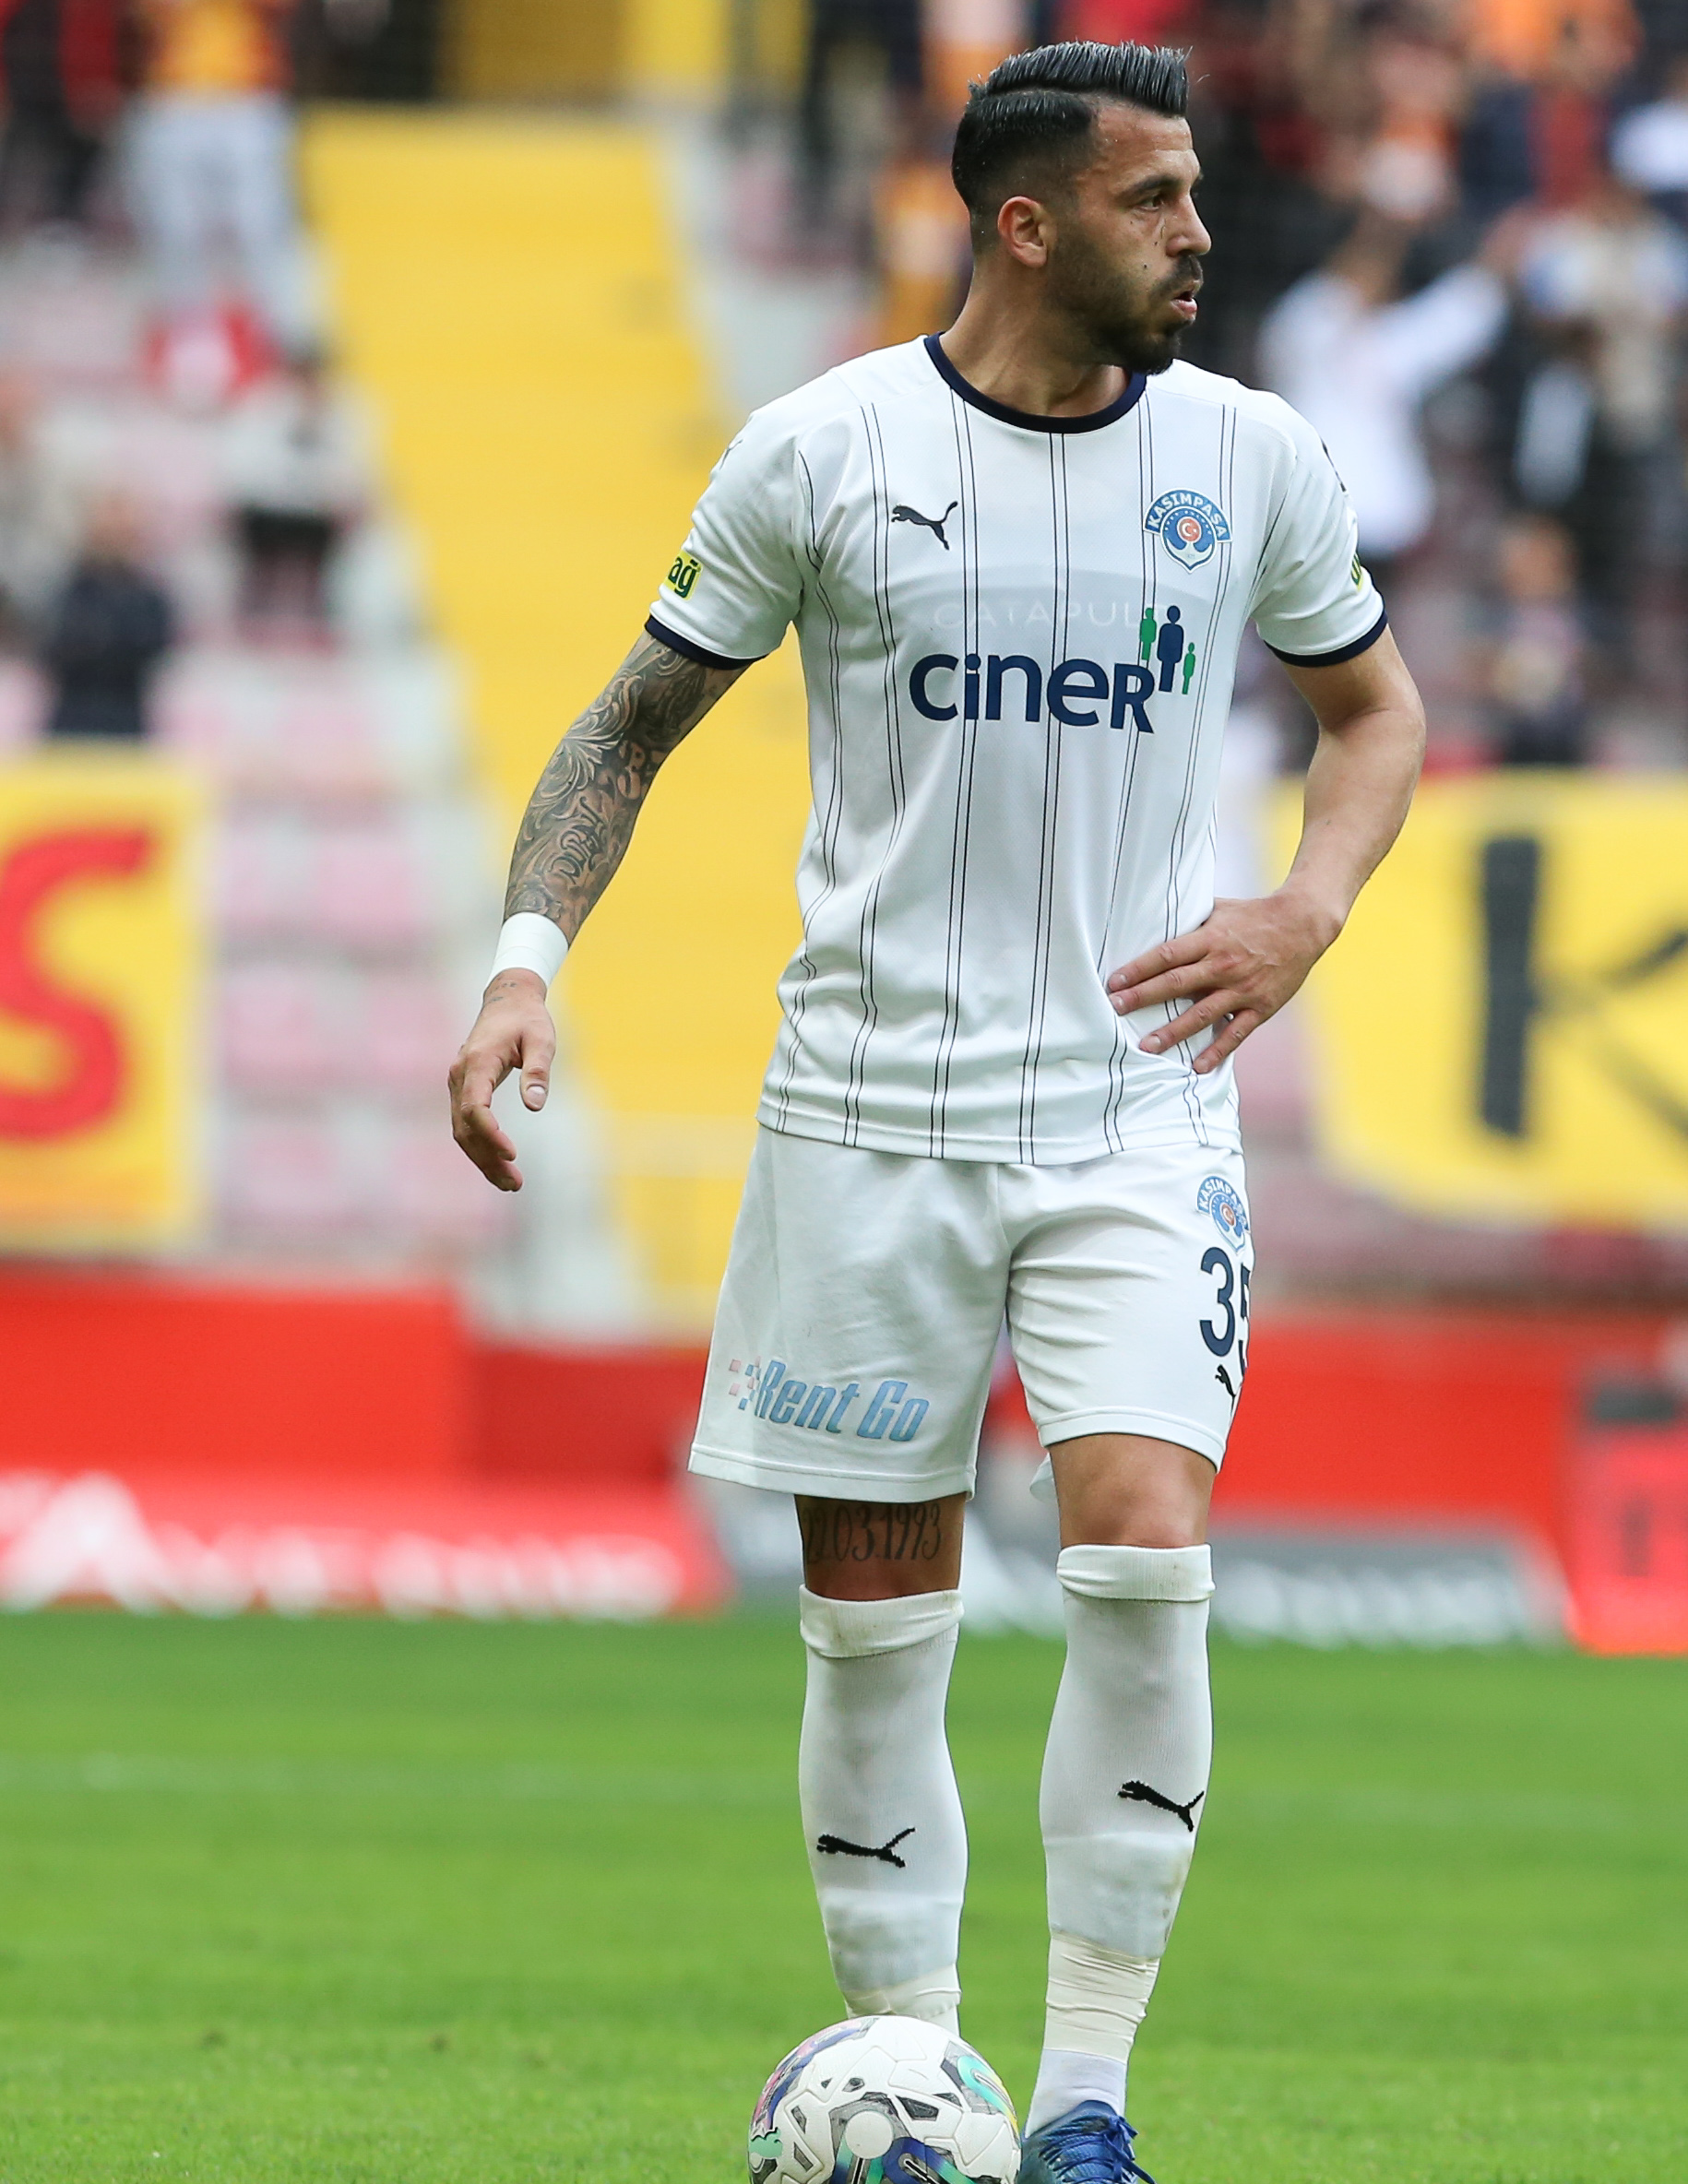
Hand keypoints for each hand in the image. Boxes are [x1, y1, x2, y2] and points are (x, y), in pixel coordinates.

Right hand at [448, 970, 555, 1190]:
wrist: (508, 1000)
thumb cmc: (528, 1019)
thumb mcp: (542, 1040)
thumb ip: (538, 1070)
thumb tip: (535, 1105)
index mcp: (477, 1061)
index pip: (475, 1106)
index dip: (491, 1134)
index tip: (512, 1153)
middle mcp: (460, 1075)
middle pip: (465, 1127)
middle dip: (487, 1158)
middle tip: (515, 1184)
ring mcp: (457, 1083)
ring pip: (462, 1131)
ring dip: (483, 1159)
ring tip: (511, 1183)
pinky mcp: (463, 1089)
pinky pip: (465, 1124)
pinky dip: (479, 1147)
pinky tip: (499, 1165)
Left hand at [1104, 889, 1341, 1074]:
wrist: (1302, 924)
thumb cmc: (1254, 915)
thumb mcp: (1220, 909)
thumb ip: (1190, 919)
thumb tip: (1153, 918)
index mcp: (1211, 939)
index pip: (1166, 955)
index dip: (1138, 969)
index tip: (1114, 982)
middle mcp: (1223, 965)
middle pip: (1176, 983)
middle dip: (1142, 998)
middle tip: (1115, 1009)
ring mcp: (1243, 988)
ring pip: (1202, 1014)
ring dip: (1172, 1032)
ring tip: (1146, 1046)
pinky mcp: (1261, 1007)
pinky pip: (1236, 1033)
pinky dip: (1217, 1051)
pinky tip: (1197, 1067)